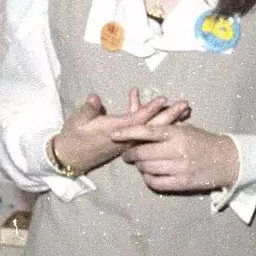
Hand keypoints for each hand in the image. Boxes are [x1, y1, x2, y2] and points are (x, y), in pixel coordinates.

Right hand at [52, 88, 189, 175]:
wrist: (69, 157)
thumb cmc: (72, 138)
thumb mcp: (77, 122)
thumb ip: (88, 110)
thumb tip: (94, 98)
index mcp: (114, 131)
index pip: (137, 120)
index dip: (150, 110)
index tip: (164, 100)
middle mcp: (125, 138)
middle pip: (152, 127)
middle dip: (169, 116)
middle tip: (185, 106)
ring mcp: (127, 142)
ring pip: (152, 131)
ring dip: (167, 120)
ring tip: (183, 111)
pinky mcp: (126, 143)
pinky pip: (145, 133)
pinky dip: (153, 123)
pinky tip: (160, 114)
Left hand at [114, 122, 239, 192]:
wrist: (228, 159)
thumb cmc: (203, 140)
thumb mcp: (185, 128)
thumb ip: (164, 128)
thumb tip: (138, 124)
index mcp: (177, 133)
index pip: (147, 131)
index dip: (128, 133)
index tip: (113, 135)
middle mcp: (177, 150)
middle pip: (143, 153)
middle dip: (130, 154)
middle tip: (127, 154)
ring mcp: (180, 168)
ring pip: (147, 169)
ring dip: (139, 167)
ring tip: (140, 163)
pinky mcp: (182, 183)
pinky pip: (156, 183)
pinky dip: (148, 179)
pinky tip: (149, 175)